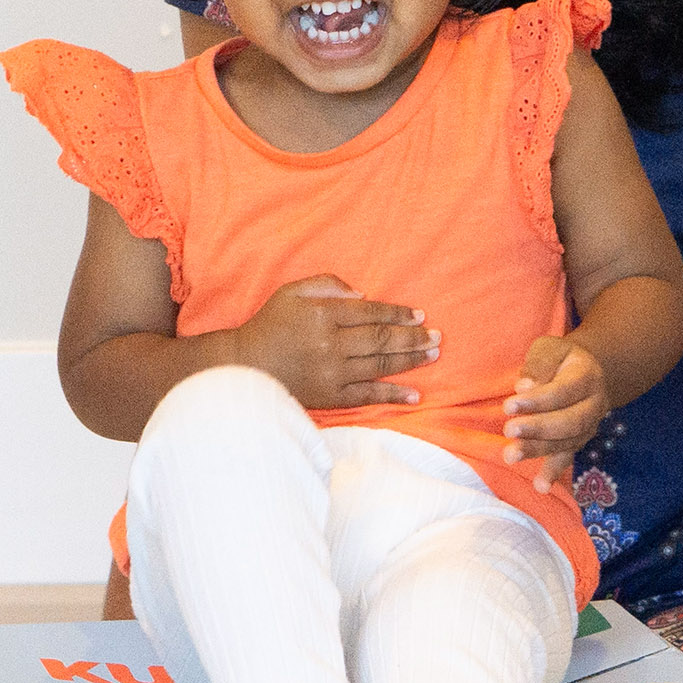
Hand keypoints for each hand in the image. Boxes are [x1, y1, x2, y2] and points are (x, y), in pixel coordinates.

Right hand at [229, 275, 438, 411]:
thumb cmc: (271, 324)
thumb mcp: (292, 292)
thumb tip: (362, 295)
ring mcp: (332, 372)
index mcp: (323, 314)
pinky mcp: (330, 396)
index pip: (371, 312)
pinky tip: (415, 395)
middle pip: (382, 339)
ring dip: (411, 360)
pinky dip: (393, 395)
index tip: (419, 315)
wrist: (245, 365)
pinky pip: (368, 396)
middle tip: (438, 336)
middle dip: (413, 337)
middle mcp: (331, 343)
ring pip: (380, 365)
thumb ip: (327, 285)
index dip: (398, 313)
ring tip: (433, 355)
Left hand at [502, 336, 606, 494]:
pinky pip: (567, 457)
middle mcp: (594, 404)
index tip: (509, 406)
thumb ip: (539, 364)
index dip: (537, 400)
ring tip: (511, 455)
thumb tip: (525, 386)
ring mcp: (589, 426)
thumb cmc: (559, 359)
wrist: (583, 372)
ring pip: (568, 442)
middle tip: (509, 430)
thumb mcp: (549, 348)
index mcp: (587, 376)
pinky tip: (540, 486)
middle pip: (570, 421)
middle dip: (538, 428)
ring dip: (538, 450)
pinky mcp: (578, 441)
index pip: (564, 391)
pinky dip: (554, 473)